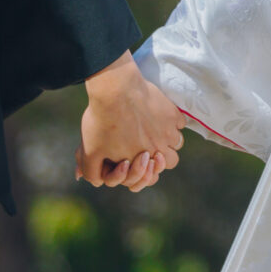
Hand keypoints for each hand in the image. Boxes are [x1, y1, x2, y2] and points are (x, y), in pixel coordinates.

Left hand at [78, 52, 185, 191]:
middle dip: (162, 157)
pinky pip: (180, 122)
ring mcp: (168, 130)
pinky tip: (158, 115)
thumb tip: (90, 180)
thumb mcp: (90, 151)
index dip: (147, 171)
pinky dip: (172, 121)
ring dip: (168, 139)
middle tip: (150, 145)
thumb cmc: (102, 122)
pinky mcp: (172, 113)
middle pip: (171, 161)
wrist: (116, 91)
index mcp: (140, 161)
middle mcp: (158, 147)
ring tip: (154, 129)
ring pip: (177, 142)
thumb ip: (92, 171)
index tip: (139, 158)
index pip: (153, 177)